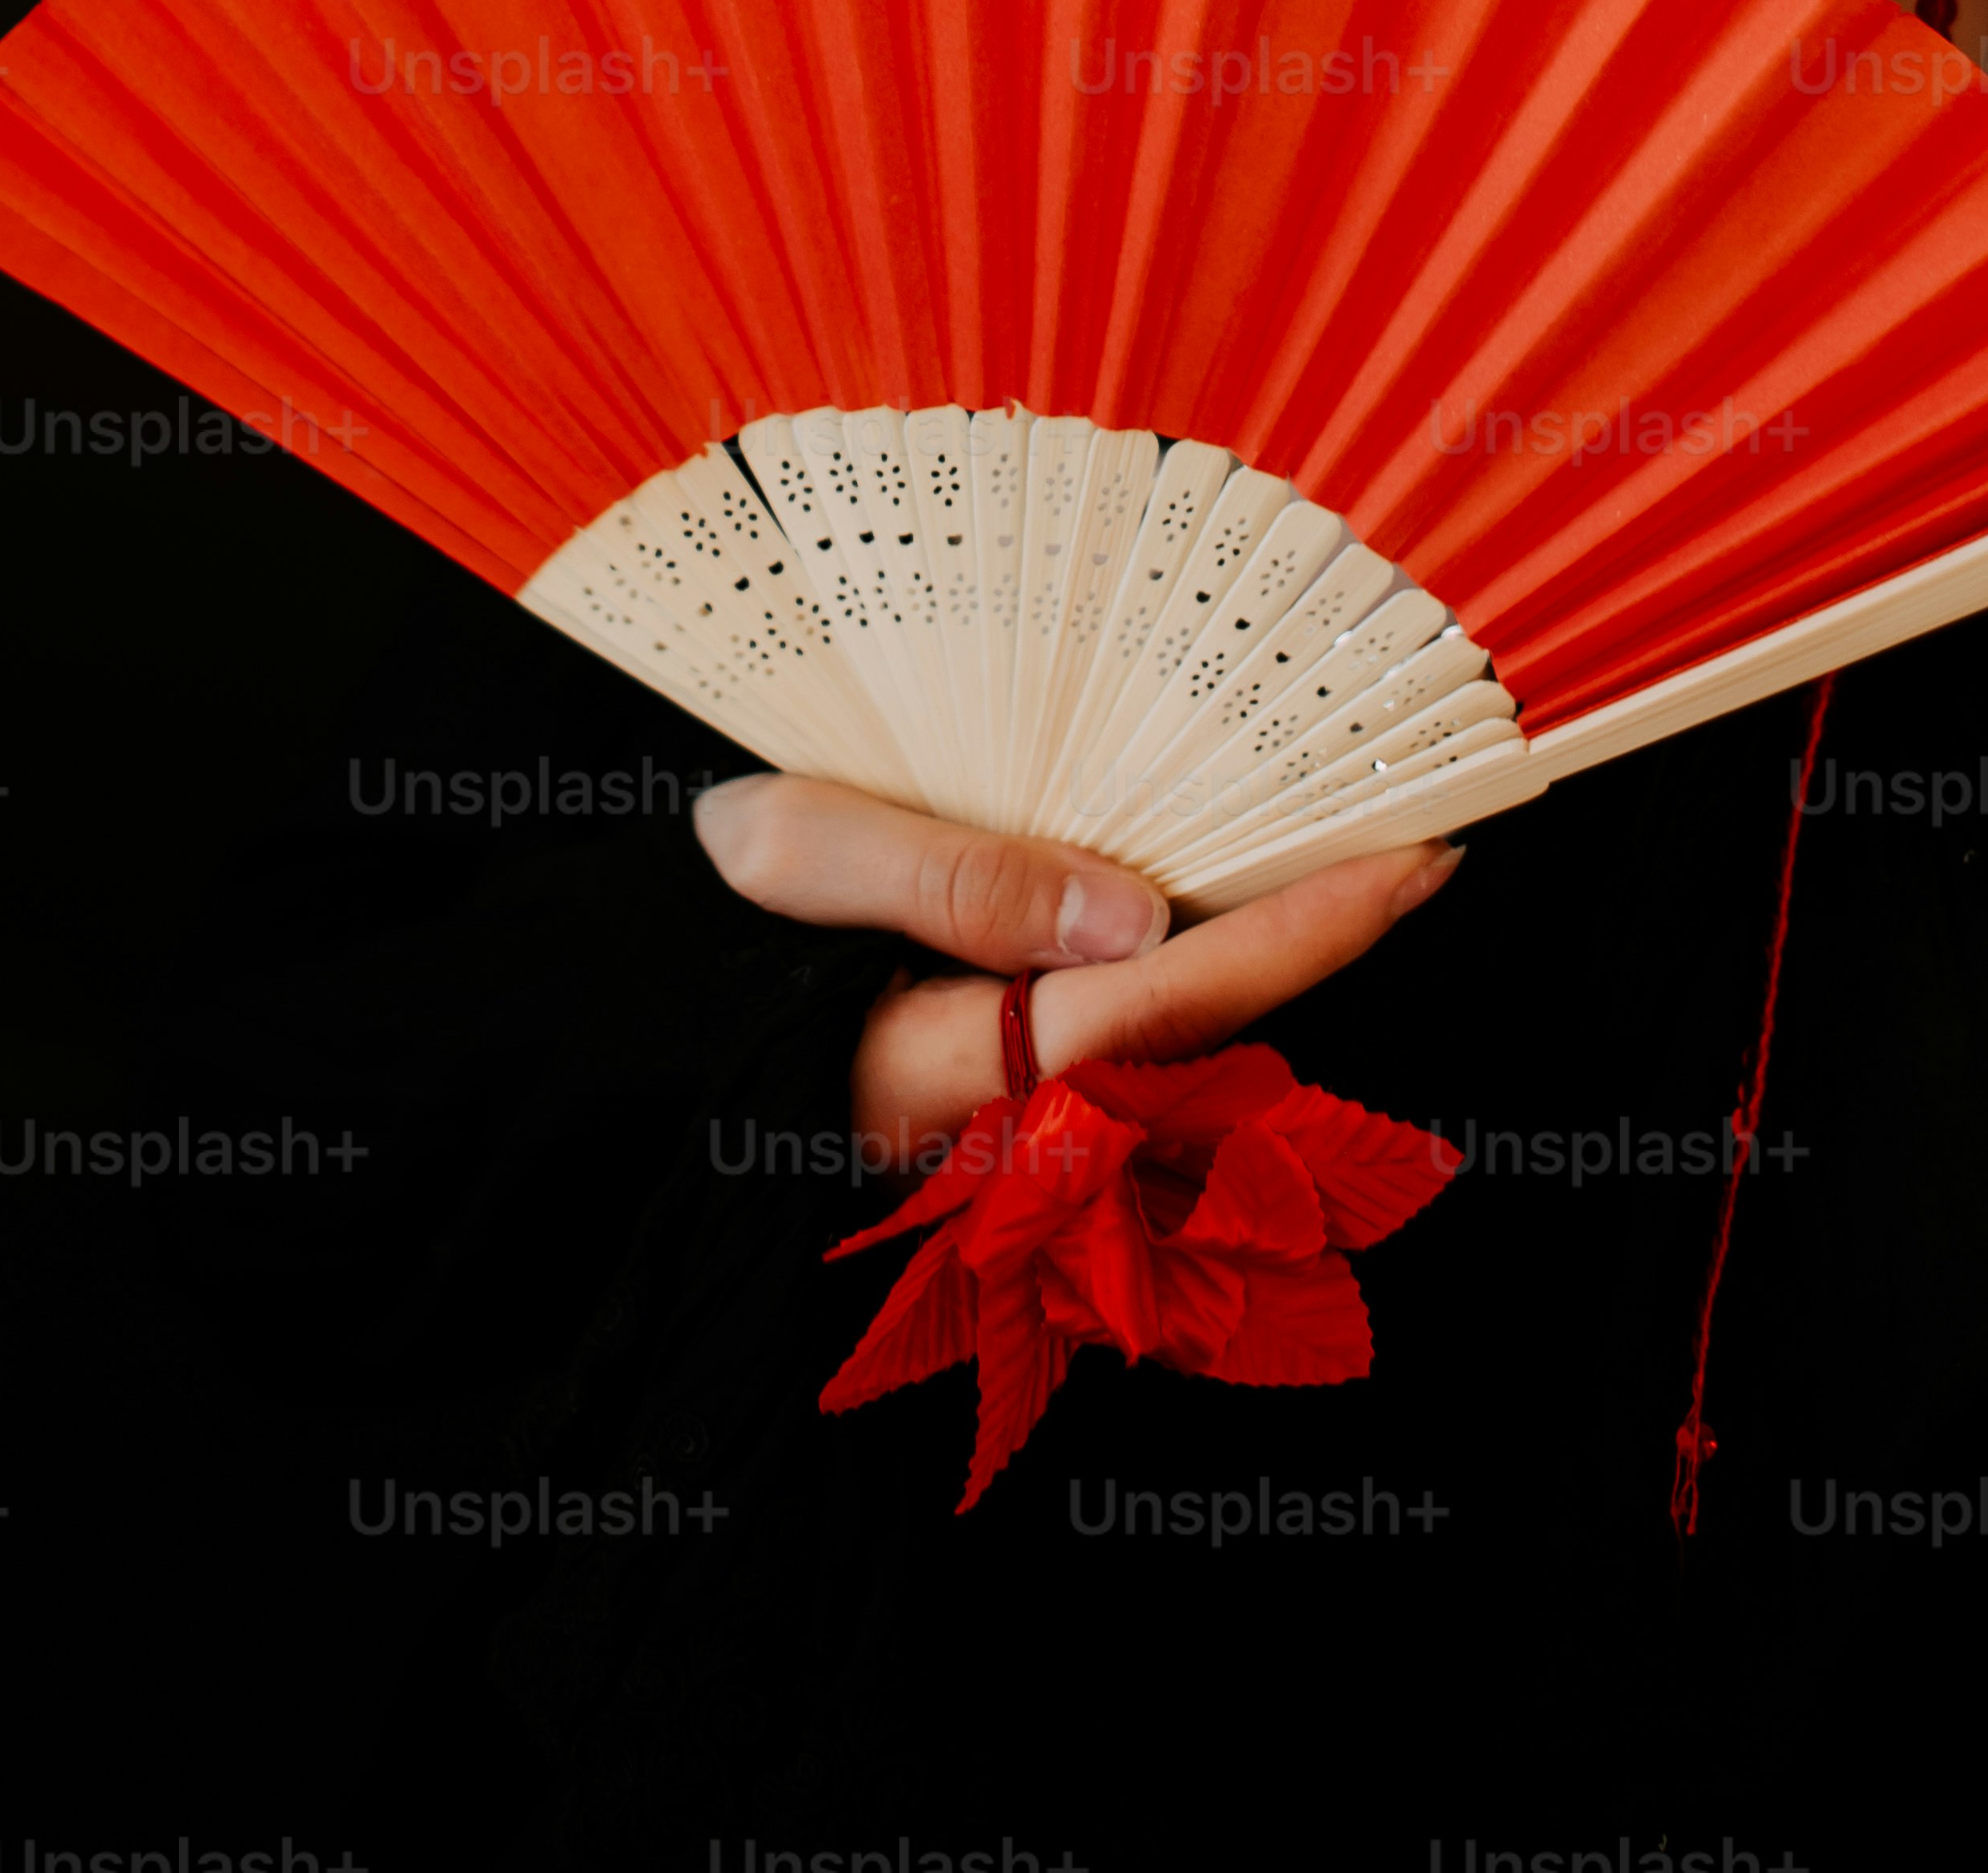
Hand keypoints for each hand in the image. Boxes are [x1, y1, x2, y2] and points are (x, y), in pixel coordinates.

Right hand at [691, 772, 1462, 1168]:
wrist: (563, 1039)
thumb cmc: (657, 925)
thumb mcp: (781, 853)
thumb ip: (951, 878)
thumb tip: (1137, 914)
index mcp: (932, 1058)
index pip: (1166, 1001)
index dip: (1302, 933)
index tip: (1416, 860)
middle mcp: (974, 1130)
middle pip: (1197, 1046)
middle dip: (1319, 950)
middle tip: (1424, 847)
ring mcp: (973, 1141)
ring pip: (1164, 1067)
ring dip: (1264, 975)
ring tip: (1352, 870)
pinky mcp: (963, 1121)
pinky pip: (1108, 1064)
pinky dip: (1185, 994)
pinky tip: (1212, 919)